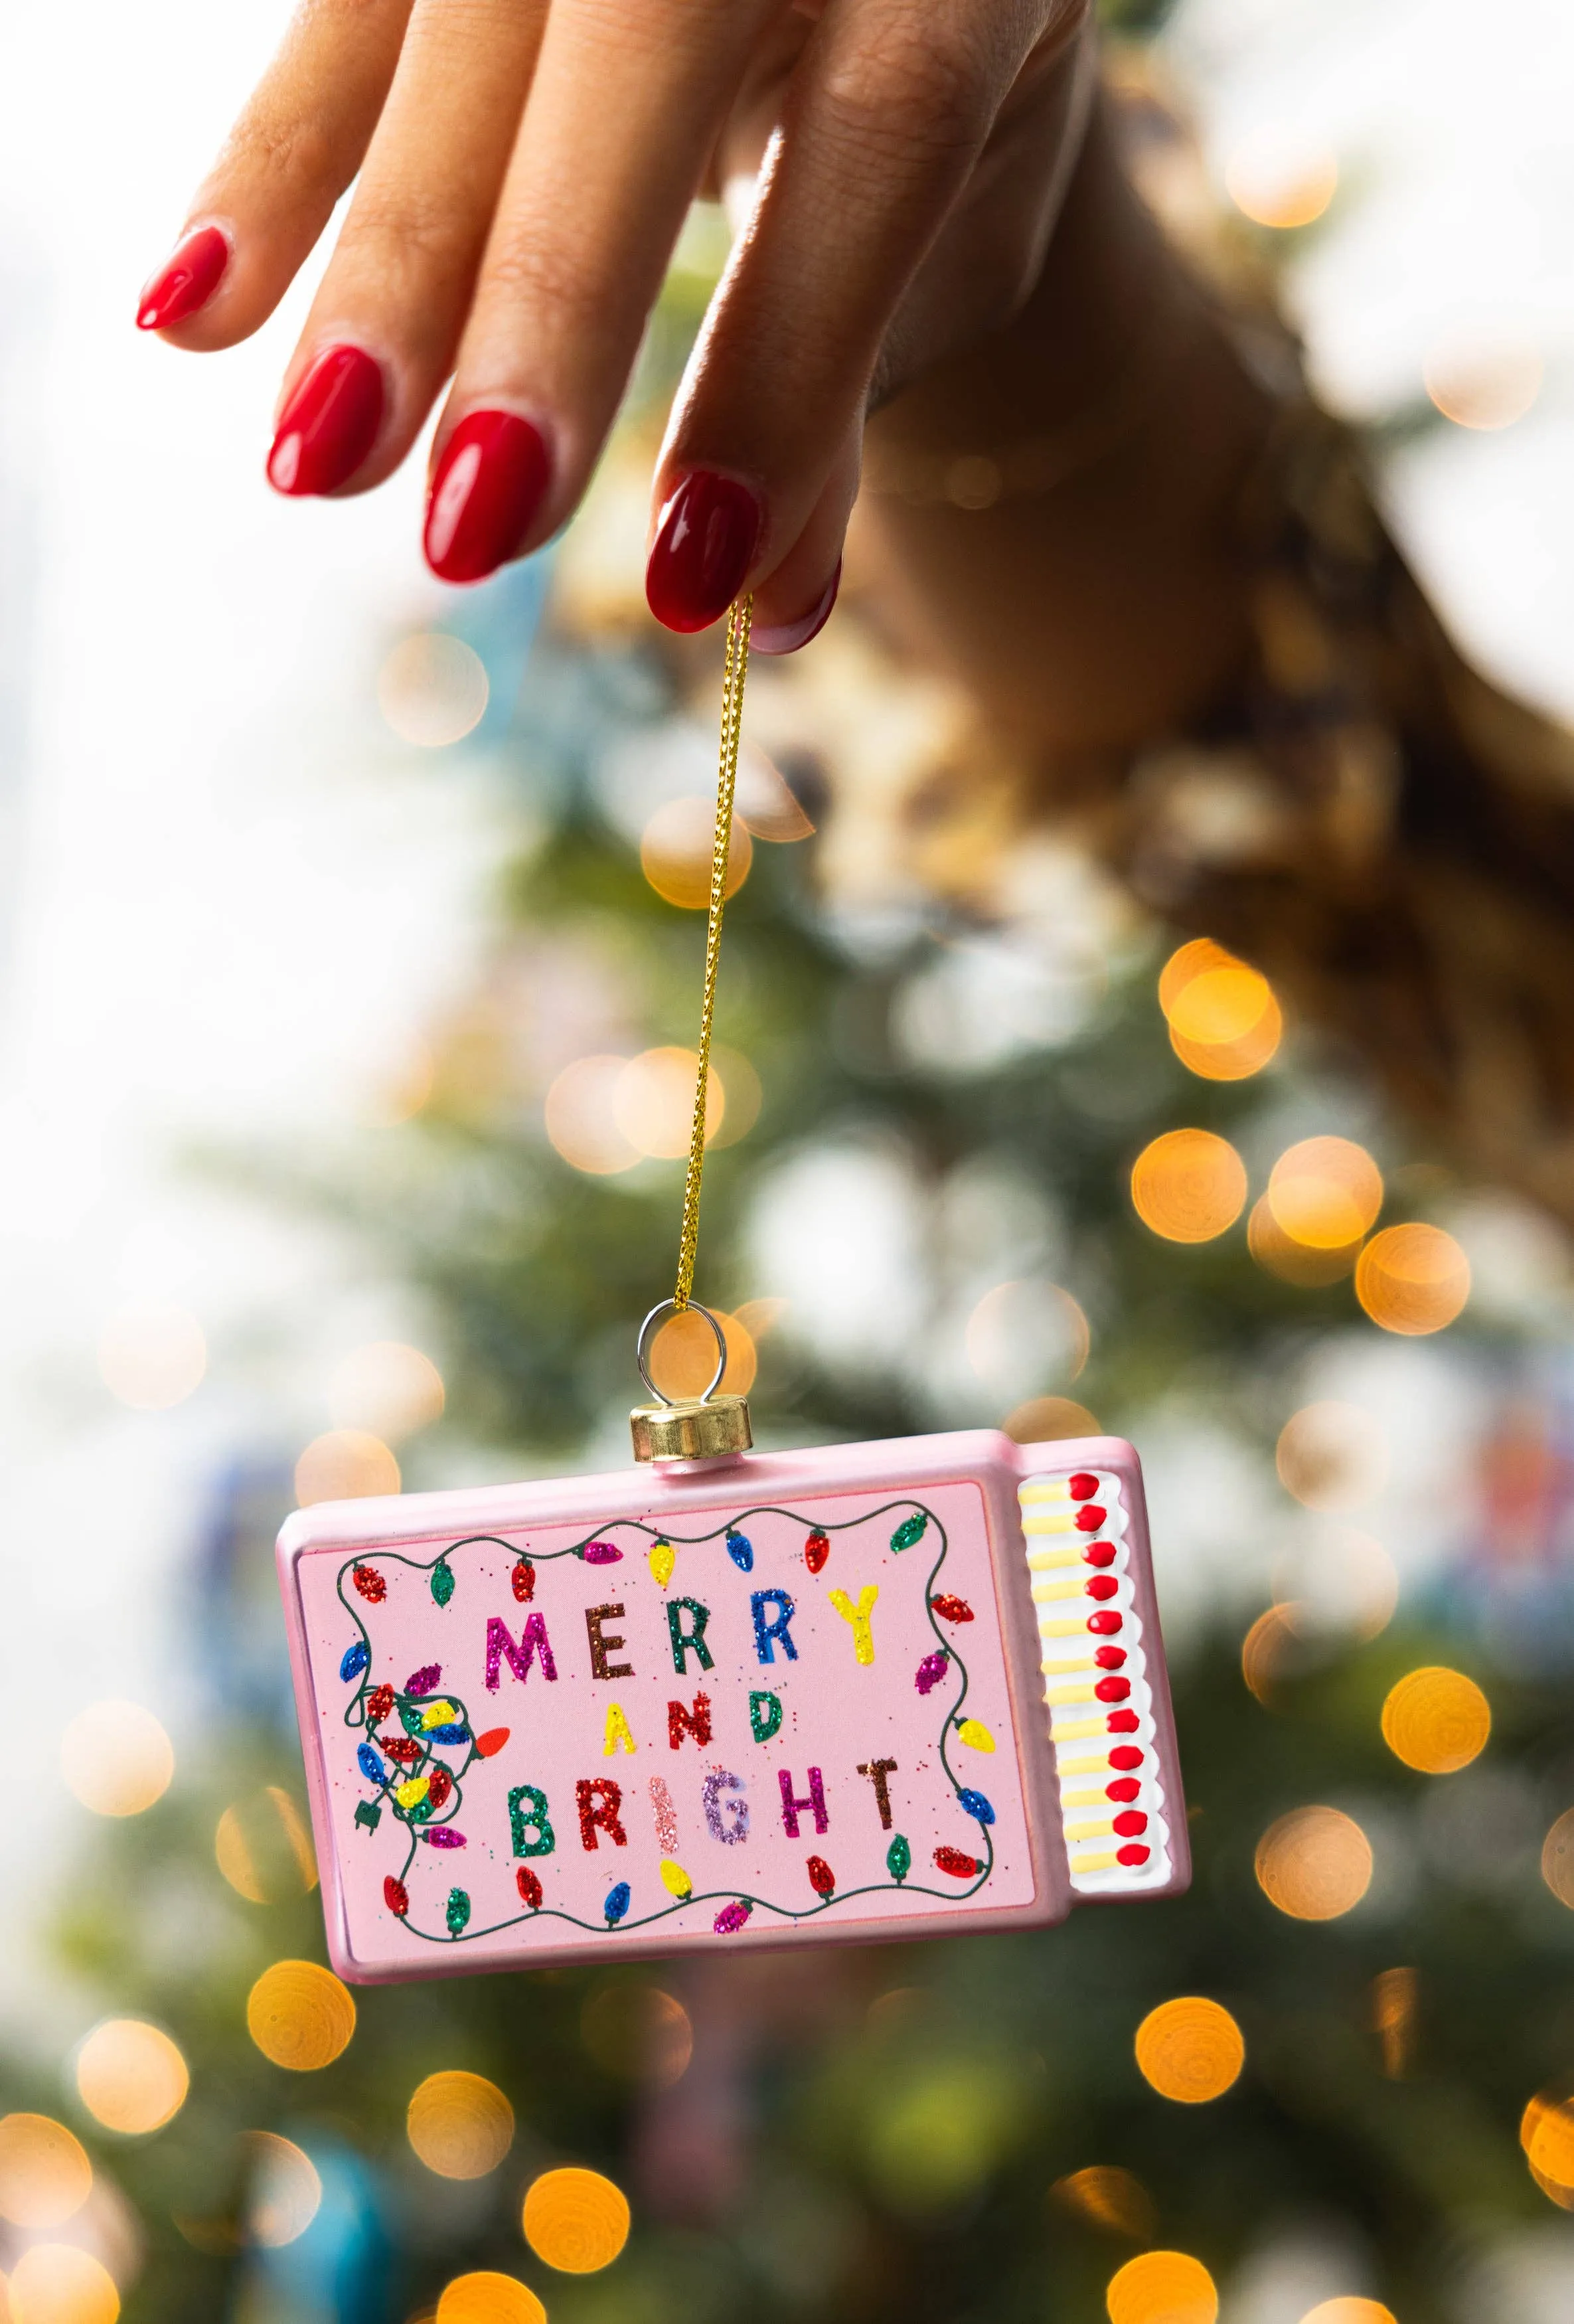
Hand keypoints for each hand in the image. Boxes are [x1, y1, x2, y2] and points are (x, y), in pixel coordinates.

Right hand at [137, 0, 1094, 644]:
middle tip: (474, 529)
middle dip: (546, 295)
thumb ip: (851, 394)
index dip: (780, 370)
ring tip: (319, 464)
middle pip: (647, 34)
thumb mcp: (948, 233)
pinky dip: (271, 164)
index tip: (690, 579)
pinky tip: (194, 311)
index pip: (881, 137)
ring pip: (462, 25)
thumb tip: (775, 607)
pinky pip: (345, 11)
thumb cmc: (928, 80)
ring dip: (381, 258)